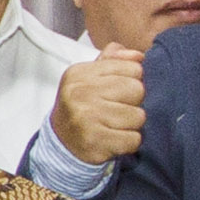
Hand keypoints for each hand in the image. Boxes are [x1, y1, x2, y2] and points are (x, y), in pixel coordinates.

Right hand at [52, 48, 147, 168]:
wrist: (61, 140)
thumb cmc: (83, 105)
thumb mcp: (92, 77)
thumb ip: (116, 60)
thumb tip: (138, 56)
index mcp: (81, 73)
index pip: (134, 68)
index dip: (133, 81)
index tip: (118, 92)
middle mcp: (80, 92)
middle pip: (137, 90)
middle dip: (134, 102)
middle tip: (117, 110)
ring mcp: (86, 118)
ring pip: (138, 116)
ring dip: (132, 124)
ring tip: (115, 125)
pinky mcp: (94, 142)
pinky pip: (133, 139)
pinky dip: (129, 142)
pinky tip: (115, 140)